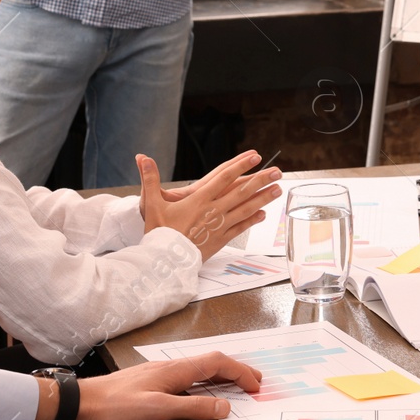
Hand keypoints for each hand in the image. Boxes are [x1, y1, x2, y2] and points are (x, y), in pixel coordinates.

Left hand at [43, 352, 261, 419]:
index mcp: (174, 370)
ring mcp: (157, 377)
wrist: (76, 408)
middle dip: (235, 371)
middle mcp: (168, 369)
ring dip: (218, 379)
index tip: (257, 385)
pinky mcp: (146, 388)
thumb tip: (224, 405)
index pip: (217, 363)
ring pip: (196, 373)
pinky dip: (199, 388)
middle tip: (253, 382)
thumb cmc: (112, 408)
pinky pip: (183, 383)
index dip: (241, 371)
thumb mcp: (157, 410)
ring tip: (231, 389)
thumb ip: (192, 407)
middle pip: (210, 364)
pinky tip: (195, 399)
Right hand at [137, 151, 281, 260]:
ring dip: (263, 198)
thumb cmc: (157, 233)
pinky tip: (263, 214)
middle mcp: (213, 211)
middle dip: (261, 180)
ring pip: (245, 209)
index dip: (240, 165)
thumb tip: (142, 157)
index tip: (255, 156)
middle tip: (278, 171)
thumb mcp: (150, 204)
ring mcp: (219, 226)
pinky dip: (252, 220)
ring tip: (278, 189)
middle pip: (241, 191)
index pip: (224, 177)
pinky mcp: (220, 240)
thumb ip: (149, 179)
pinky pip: (240, 228)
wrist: (162, 263)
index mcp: (199, 199)